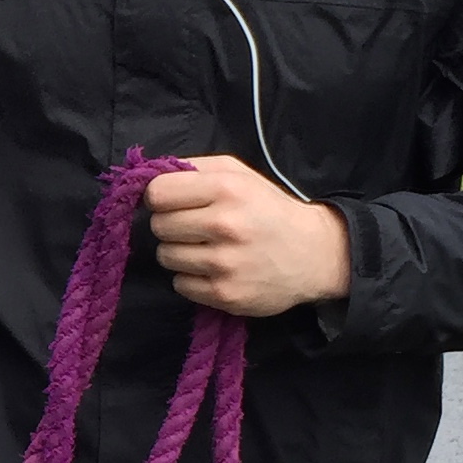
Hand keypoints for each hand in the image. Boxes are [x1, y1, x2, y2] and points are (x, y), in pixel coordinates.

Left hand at [146, 156, 349, 315]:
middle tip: (193, 227)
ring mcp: (224, 263)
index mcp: (226, 189)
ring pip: (166, 256)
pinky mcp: (225, 294)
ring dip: (179, 252)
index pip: (158, 193)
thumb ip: (194, 168)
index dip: (160, 197)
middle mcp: (224, 224)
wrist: (314, 254)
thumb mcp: (239, 174)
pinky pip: (180, 284)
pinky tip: (214, 270)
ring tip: (205, 248)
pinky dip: (191, 278)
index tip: (172, 202)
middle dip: (171, 225)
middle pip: (158, 226)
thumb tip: (148, 175)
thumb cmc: (269, 209)